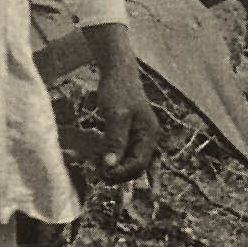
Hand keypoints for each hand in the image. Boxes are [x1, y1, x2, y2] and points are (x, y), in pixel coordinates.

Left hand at [83, 29, 163, 181]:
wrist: (118, 70)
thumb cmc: (118, 89)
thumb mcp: (116, 115)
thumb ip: (115, 140)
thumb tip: (111, 166)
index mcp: (149, 135)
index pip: (138, 164)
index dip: (121, 173)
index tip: (103, 173)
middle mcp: (147, 139)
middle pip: (135, 167)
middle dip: (119, 173)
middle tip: (98, 176)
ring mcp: (139, 136)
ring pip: (129, 161)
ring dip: (115, 168)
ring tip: (97, 171)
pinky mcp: (129, 134)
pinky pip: (123, 153)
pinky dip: (113, 159)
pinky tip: (101, 165)